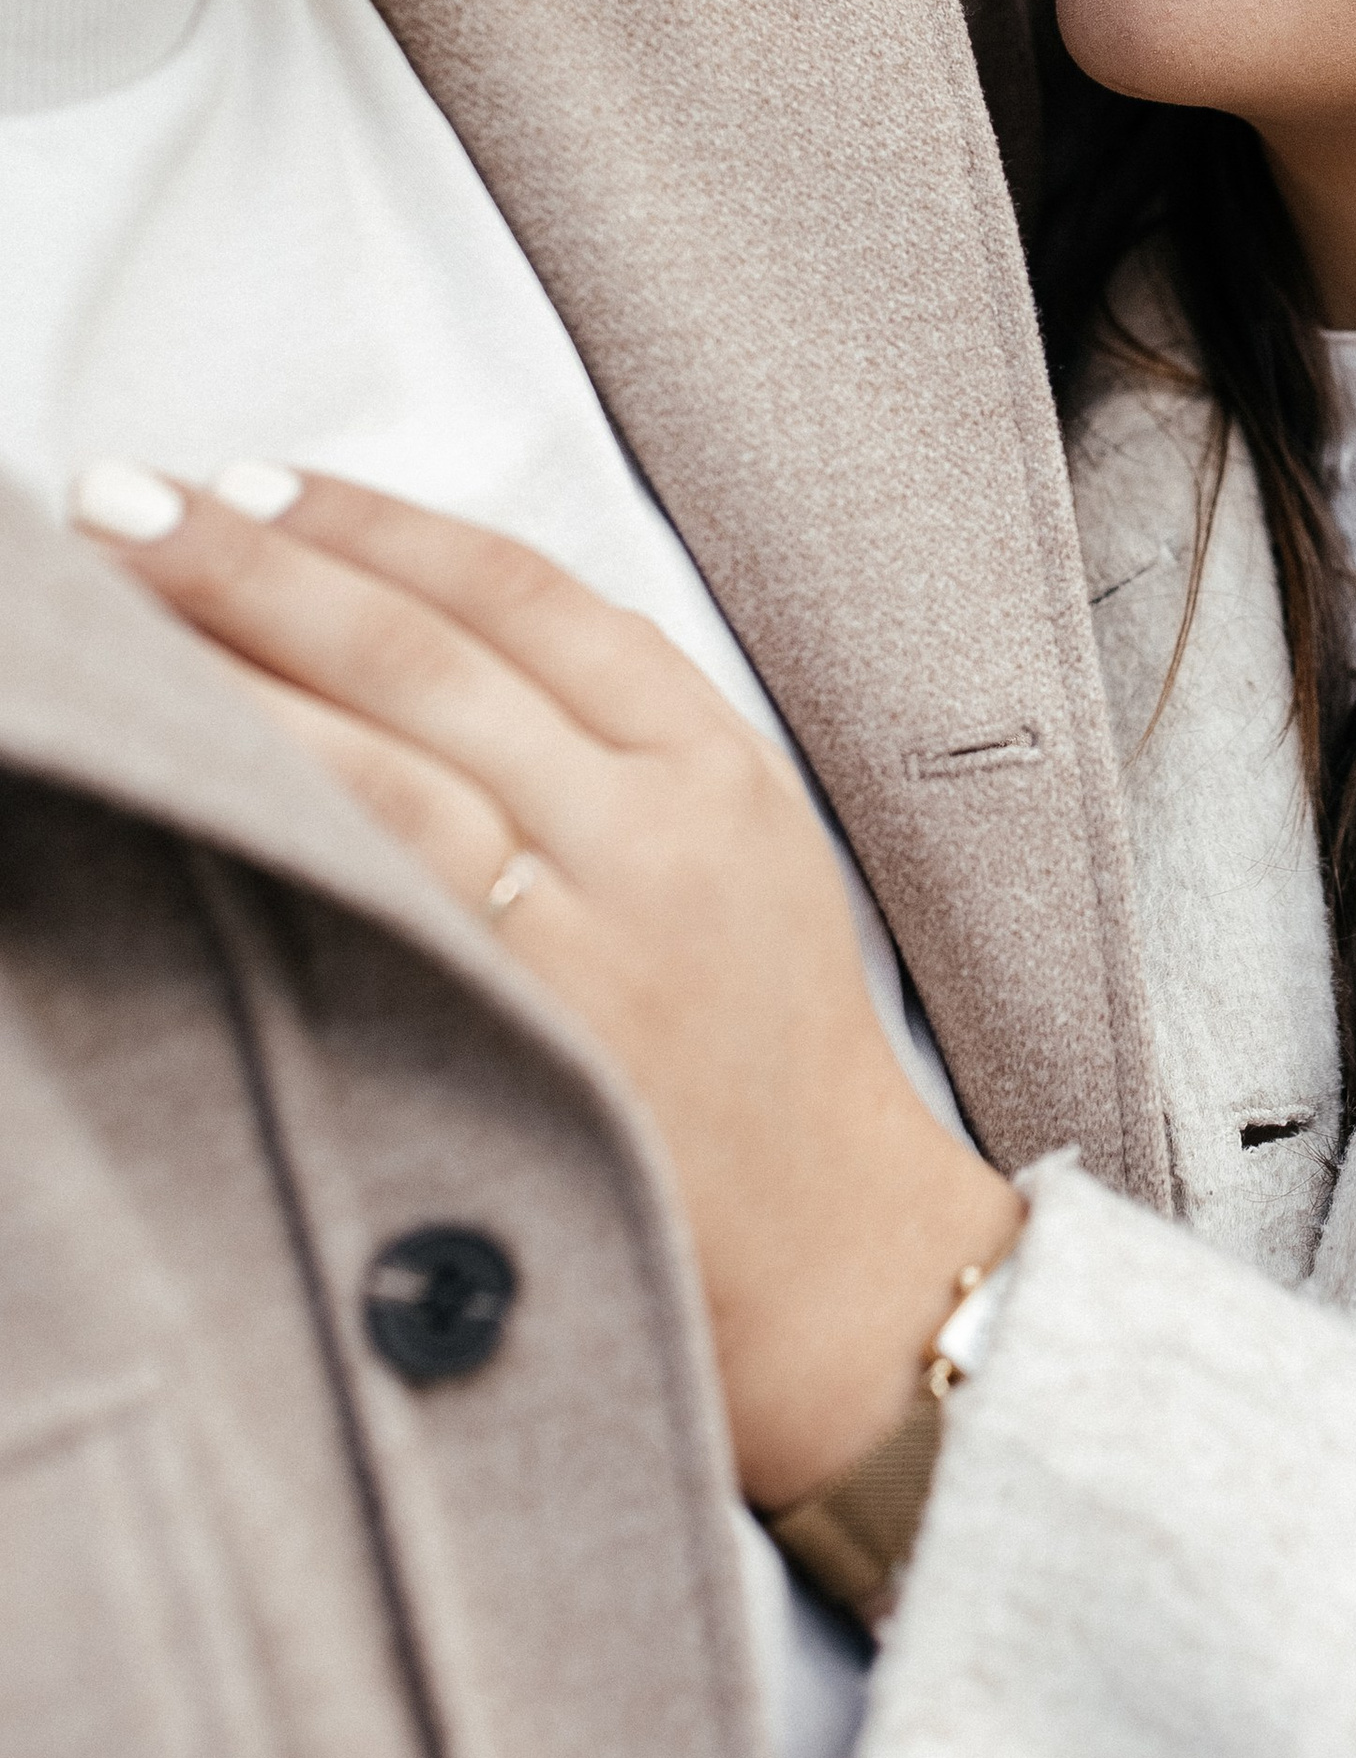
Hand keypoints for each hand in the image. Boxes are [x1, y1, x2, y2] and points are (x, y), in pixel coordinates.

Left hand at [71, 463, 1021, 1503]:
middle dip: (256, 562)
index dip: (376, 524)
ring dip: (229, 667)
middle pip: (425, 654)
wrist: (842, 1274)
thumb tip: (407, 633)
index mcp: (715, 771)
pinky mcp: (517, 1048)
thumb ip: (612, 750)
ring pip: (380, 760)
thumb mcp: (744, 857)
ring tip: (112, 609)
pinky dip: (270, 816)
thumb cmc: (772, 1067)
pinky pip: (370, 901)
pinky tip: (183, 772)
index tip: (257, 483)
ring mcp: (582, 947)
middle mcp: (650, 839)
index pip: (522, 596)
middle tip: (121, 503)